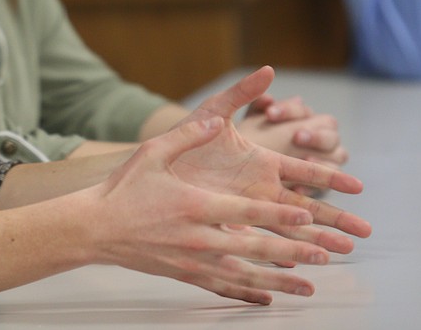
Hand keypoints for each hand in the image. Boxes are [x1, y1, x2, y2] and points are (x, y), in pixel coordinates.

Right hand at [92, 116, 338, 304]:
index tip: (309, 216)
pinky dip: (247, 294)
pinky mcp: (184, 274)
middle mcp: (199, 237)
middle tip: (325, 256)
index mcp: (195, 205)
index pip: (248, 212)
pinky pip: (222, 287)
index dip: (281, 215)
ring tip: (309, 286)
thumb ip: (186, 136)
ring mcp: (193, 260)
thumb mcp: (152, 153)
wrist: (95, 228)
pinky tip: (267, 298)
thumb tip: (214, 122)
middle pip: (255, 247)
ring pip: (246, 274)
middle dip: (294, 252)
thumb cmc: (123, 189)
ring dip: (280, 280)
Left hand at [176, 67, 370, 250]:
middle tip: (366, 231)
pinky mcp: (230, 222)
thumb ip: (241, 93)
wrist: (156, 161)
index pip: (305, 170)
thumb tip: (268, 69)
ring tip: (344, 252)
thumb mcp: (214, 111)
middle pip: (308, 204)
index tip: (358, 187)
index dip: (331, 177)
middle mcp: (261, 187)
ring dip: (317, 239)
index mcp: (263, 161)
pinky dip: (279, 251)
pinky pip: (260, 240)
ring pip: (290, 227)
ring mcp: (248, 207)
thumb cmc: (186, 135)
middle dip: (338, 216)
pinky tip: (296, 264)